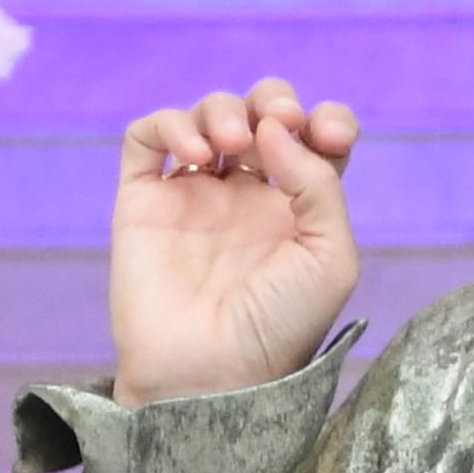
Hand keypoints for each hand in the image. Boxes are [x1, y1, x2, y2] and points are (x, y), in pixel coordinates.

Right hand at [110, 80, 361, 406]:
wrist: (211, 373)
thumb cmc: (280, 327)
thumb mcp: (331, 258)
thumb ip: (319, 184)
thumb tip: (275, 130)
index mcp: (298, 207)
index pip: (316, 137)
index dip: (327, 119)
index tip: (329, 136)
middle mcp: (247, 195)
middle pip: (261, 113)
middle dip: (273, 98)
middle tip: (276, 122)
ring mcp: (193, 196)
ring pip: (206, 115)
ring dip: (223, 109)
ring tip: (232, 141)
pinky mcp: (143, 202)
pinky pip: (146, 138)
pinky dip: (169, 126)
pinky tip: (196, 156)